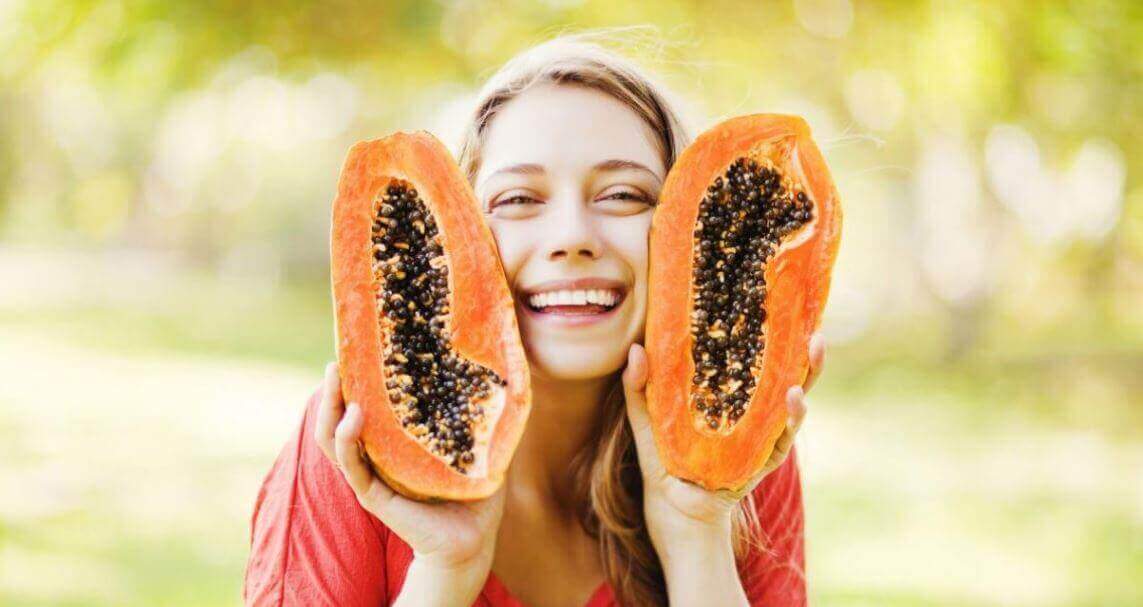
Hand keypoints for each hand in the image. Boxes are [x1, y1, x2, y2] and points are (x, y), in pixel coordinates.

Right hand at [314, 363, 503, 604]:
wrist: (474, 538)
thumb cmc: (475, 491)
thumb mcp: (479, 443)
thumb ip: (483, 413)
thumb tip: (505, 371)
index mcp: (393, 441)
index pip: (364, 404)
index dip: (355, 379)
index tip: (356, 350)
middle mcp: (376, 456)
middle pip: (338, 417)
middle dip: (333, 388)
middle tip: (337, 361)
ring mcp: (371, 476)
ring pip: (333, 440)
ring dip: (330, 408)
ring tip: (336, 380)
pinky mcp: (374, 496)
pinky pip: (352, 467)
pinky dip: (347, 440)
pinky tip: (355, 416)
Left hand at [622, 333, 824, 548]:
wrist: (672, 512)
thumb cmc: (662, 463)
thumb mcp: (646, 421)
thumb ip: (639, 388)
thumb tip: (637, 348)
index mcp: (729, 399)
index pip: (756, 363)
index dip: (773, 337)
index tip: (784, 306)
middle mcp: (752, 416)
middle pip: (785, 378)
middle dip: (804, 354)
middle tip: (814, 328)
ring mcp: (760, 438)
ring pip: (791, 406)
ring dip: (805, 380)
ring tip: (809, 353)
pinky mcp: (760, 461)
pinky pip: (780, 438)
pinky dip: (790, 418)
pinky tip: (794, 398)